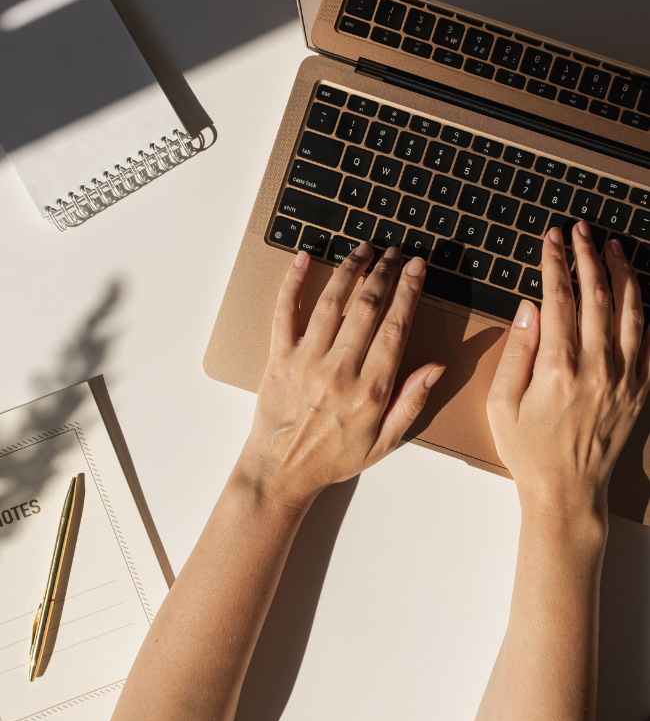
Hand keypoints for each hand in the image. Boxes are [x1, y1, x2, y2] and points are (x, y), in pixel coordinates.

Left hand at [234, 243, 444, 507]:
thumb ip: (412, 401)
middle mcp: (338, 370)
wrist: (281, 471)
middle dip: (384, 273)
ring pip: (332, 302)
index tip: (416, 268)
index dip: (408, 292)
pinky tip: (305, 258)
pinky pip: (285, 312)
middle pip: (367, 308)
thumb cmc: (335, 458)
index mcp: (370, 390)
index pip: (395, 327)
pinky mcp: (279, 357)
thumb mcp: (386, 442)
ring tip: (363, 249)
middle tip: (395, 252)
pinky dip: (294, 282)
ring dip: (350, 270)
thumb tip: (435, 366)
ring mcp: (306, 360)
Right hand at [488, 223, 649, 522]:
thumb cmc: (528, 449)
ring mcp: (624, 379)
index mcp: (558, 369)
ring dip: (622, 273)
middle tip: (580, 231)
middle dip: (588, 256)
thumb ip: (516, 351)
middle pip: (597, 296)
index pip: (559, 298)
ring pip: (630, 311)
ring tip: (612, 247)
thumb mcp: (500, 402)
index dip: (556, 262)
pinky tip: (635, 292)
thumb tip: (530, 307)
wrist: (567, 491)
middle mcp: (597, 368)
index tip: (551, 239)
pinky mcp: (639, 390)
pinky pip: (648, 340)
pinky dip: (643, 310)